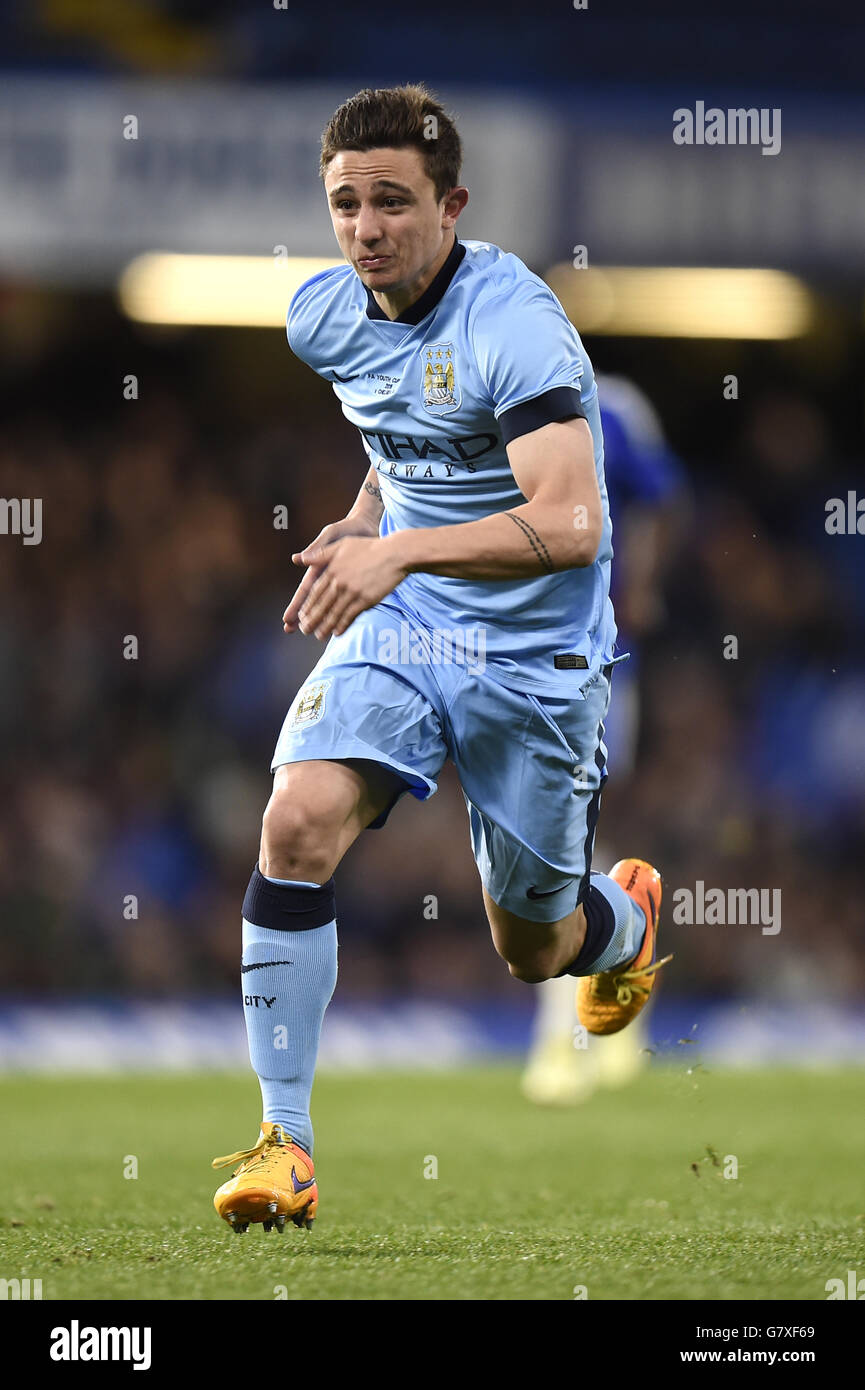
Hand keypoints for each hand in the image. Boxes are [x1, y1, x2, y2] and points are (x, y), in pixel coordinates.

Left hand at [283, 533, 407, 639]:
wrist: (394, 554)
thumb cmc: (369, 547)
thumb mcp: (341, 544)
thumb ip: (320, 553)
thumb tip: (298, 558)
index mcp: (332, 570)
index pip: (315, 592)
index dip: (307, 605)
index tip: (301, 615)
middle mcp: (339, 582)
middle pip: (321, 605)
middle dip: (312, 620)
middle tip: (304, 630)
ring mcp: (352, 592)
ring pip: (334, 613)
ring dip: (325, 626)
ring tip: (318, 635)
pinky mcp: (365, 600)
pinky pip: (350, 616)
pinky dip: (342, 625)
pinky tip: (337, 633)